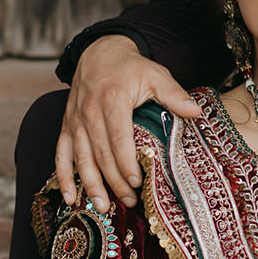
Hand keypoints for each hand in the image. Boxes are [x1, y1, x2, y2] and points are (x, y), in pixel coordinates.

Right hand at [55, 35, 201, 210]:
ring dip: (91, 185)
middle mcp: (90, 112)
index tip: (138, 182)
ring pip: (81, 158)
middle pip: (101, 154)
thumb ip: (174, 95)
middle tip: (131, 201)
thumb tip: (196, 112)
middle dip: (115, 181)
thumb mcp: (155, 74)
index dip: (126, 163)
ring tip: (104, 206)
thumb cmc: (130, 67)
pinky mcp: (67, 126)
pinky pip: (61, 154)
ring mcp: (75, 120)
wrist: (99, 52)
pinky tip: (70, 198)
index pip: (118, 138)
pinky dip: (63, 178)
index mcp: (113, 100)